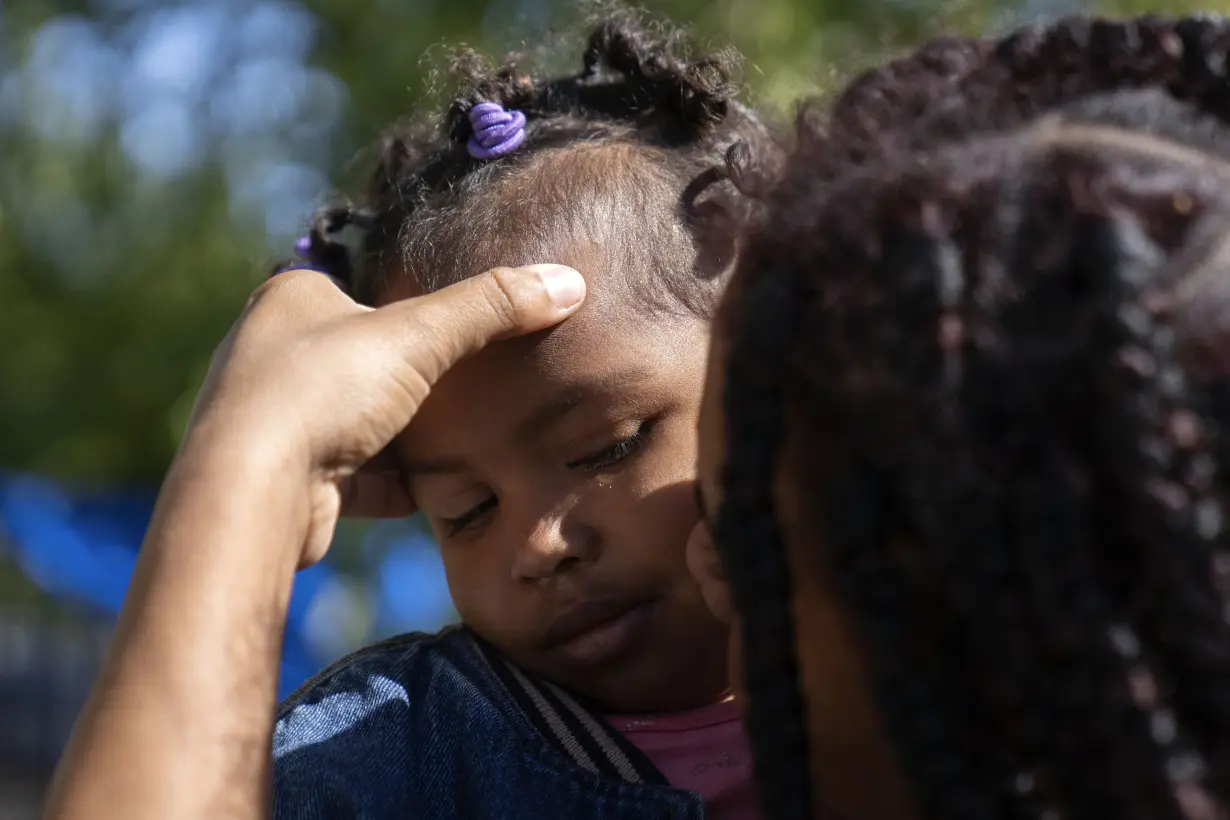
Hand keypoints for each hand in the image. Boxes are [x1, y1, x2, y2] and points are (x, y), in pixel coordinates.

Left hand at [185, 264, 585, 566]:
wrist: (254, 492)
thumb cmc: (323, 390)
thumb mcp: (419, 334)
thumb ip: (493, 307)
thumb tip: (569, 282)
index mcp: (292, 298)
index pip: (361, 290)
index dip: (410, 308)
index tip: (456, 325)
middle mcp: (273, 352)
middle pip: (364, 359)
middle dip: (412, 378)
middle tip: (469, 385)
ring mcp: (276, 418)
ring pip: (361, 420)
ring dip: (404, 435)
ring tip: (460, 438)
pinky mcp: (288, 477)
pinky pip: (356, 475)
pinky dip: (393, 483)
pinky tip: (431, 491)